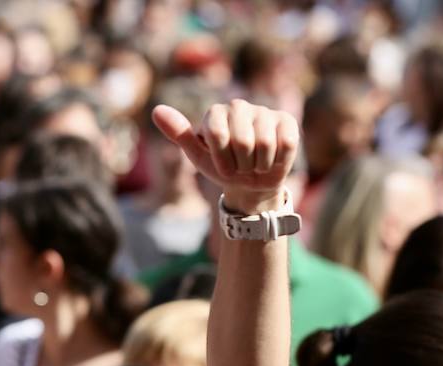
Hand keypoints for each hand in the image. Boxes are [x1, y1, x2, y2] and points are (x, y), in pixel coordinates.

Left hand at [153, 99, 298, 213]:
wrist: (250, 183)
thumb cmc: (222, 167)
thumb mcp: (198, 156)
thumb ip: (179, 133)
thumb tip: (156, 110)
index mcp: (215, 113)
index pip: (217, 133)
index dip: (221, 159)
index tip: (223, 168)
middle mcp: (240, 106)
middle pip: (242, 140)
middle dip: (241, 164)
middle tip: (240, 167)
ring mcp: (265, 111)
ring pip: (264, 143)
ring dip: (258, 165)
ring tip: (254, 164)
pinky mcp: (286, 121)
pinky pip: (285, 144)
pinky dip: (276, 161)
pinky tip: (271, 159)